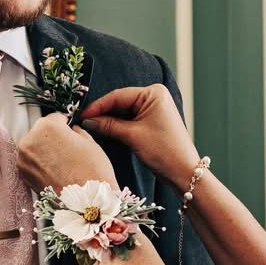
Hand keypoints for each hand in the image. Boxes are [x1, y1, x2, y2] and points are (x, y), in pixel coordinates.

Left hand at [17, 113, 118, 193]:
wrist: (88, 204)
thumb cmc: (92, 174)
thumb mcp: (90, 142)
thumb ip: (76, 131)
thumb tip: (71, 130)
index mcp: (47, 126)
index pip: (55, 117)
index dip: (65, 124)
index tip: (69, 130)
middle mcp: (31, 140)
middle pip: (42, 131)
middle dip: (53, 138)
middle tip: (68, 149)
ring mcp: (24, 159)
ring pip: (35, 147)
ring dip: (46, 151)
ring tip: (63, 163)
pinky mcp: (23, 174)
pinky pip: (32, 162)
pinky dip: (41, 164)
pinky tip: (56, 170)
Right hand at [79, 85, 199, 189]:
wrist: (184, 171)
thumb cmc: (163, 151)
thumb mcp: (132, 136)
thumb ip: (108, 125)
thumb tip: (88, 120)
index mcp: (153, 93)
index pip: (118, 96)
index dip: (98, 106)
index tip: (82, 115)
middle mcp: (154, 96)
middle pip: (120, 102)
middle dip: (102, 113)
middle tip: (83, 122)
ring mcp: (154, 108)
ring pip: (124, 111)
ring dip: (109, 119)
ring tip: (90, 127)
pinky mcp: (152, 120)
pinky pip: (130, 119)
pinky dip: (118, 125)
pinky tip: (105, 130)